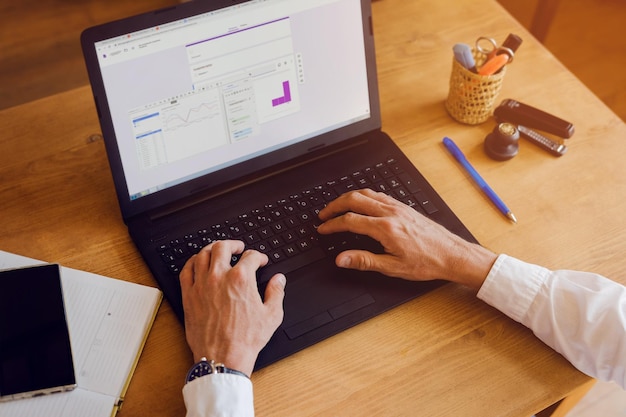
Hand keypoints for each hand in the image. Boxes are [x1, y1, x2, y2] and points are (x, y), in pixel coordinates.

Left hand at [179, 240, 285, 375]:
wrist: (223, 357)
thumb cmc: (245, 339)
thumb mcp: (271, 315)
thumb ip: (276, 292)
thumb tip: (279, 280)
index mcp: (241, 279)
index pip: (250, 256)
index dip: (259, 256)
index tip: (260, 261)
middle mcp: (219, 277)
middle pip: (223, 247)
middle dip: (234, 244)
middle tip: (238, 247)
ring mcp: (202, 285)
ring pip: (203, 254)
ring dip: (212, 248)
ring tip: (218, 250)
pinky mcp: (189, 295)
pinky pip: (187, 270)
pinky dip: (193, 262)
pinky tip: (198, 262)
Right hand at [317, 189, 495, 288]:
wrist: (453, 255)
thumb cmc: (428, 262)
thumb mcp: (393, 268)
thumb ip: (364, 261)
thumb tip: (342, 259)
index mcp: (386, 228)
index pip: (350, 221)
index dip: (332, 225)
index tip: (322, 229)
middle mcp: (391, 213)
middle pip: (355, 199)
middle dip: (335, 205)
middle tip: (323, 214)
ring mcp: (399, 207)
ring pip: (367, 193)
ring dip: (348, 198)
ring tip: (338, 206)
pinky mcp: (405, 207)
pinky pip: (379, 195)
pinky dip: (364, 196)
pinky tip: (362, 203)